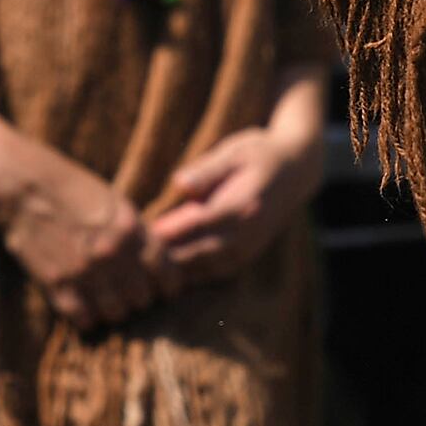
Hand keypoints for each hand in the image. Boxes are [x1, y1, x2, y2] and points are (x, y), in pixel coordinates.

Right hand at [0, 147, 172, 328]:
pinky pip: (85, 320)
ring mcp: (84, 272)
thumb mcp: (113, 200)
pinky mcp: (57, 285)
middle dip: (139, 296)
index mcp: (131, 228)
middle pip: (143, 298)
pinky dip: (86, 316)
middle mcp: (112, 254)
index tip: (161, 287)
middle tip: (128, 291)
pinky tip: (82, 303)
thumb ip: (135, 231)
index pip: (167, 273)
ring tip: (105, 298)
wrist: (21, 186)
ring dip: (114, 308)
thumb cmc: (69, 186)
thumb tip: (155, 259)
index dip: (167, 284)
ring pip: (117, 314)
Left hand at [148, 116, 319, 287]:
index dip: (164, 231)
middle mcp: (247, 232)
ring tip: (142, 267)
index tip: (134, 230)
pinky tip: (167, 272)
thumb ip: (207, 169)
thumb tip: (180, 183)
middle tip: (128, 254)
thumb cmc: (259, 152)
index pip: (195, 224)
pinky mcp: (247, 255)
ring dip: (174, 270)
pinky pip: (214, 273)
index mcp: (242, 205)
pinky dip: (190, 275)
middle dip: (163, 256)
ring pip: (204, 270)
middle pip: (196, 253)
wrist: (297, 169)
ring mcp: (249, 248)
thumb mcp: (234, 150)